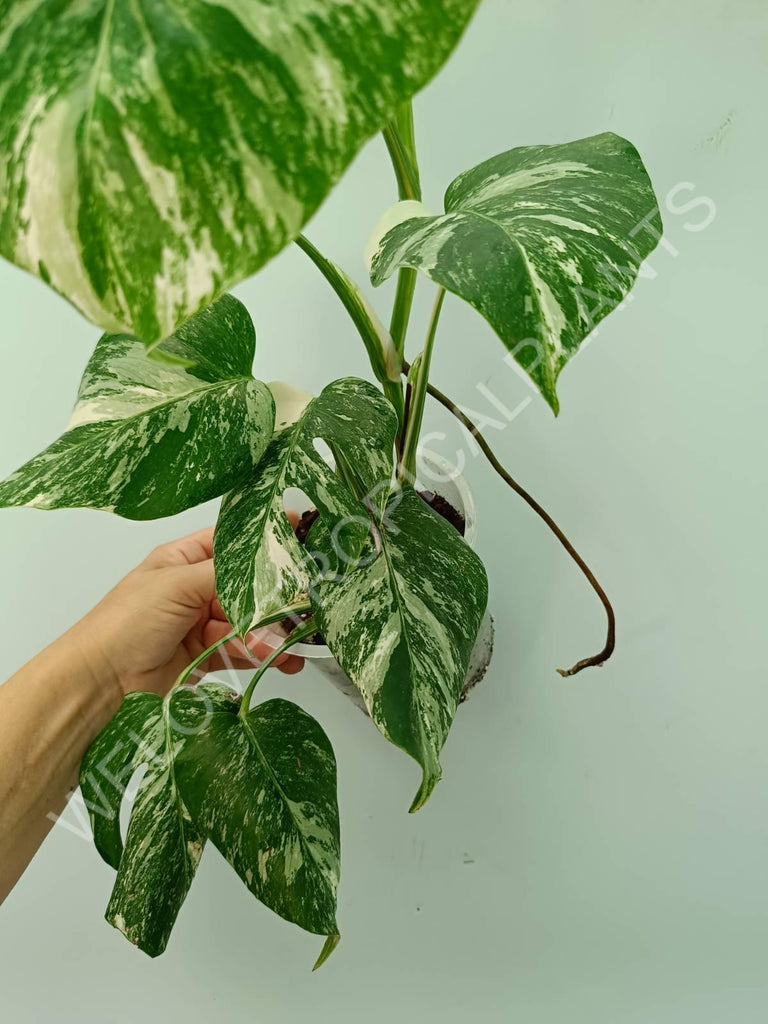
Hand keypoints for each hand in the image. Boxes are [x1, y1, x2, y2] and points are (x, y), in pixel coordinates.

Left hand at [69, 525, 302, 699]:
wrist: (102, 683)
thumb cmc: (124, 623)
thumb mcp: (176, 585)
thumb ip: (224, 574)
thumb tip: (264, 562)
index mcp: (183, 560)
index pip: (232, 542)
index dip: (264, 538)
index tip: (300, 533)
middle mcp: (195, 589)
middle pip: (248, 586)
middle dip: (274, 595)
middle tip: (304, 598)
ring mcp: (202, 623)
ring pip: (250, 620)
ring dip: (272, 631)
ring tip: (291, 642)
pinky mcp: (208, 655)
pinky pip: (244, 649)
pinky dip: (264, 654)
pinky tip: (281, 659)